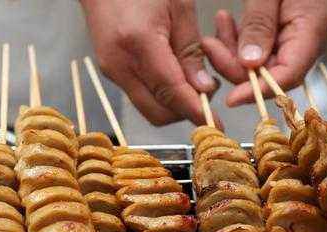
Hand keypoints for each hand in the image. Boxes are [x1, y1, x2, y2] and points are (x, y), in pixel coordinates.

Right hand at [81, 0, 220, 126]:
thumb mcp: (179, 7)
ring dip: (173, 104)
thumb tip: (203, 88)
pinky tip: (171, 73)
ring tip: (189, 78)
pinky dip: (160, 94)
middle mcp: (120, 65)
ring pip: (148, 107)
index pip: (171, 92)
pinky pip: (139, 95)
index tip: (216, 125)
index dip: (195, 111)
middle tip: (206, 92)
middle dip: (185, 111)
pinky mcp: (110, 71)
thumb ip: (190, 50)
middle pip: (157, 113)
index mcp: (139, 44)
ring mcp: (112, 71)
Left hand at [201, 0, 326, 106]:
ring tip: (218, 26)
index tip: (230, 98)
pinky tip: (225, 22)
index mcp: (312, 31)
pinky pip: (255, 49)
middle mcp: (304, 42)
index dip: (258, 91)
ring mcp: (292, 39)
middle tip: (210, 46)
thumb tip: (250, 63)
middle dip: (234, 65)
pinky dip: (236, 40)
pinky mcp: (279, 34)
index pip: (288, 76)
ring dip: (231, 51)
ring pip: (255, 64)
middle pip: (266, 75)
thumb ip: (261, 23)